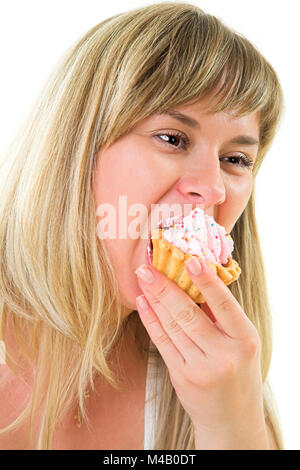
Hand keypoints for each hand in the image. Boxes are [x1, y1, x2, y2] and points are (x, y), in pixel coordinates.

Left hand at [135, 256, 268, 448]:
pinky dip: (151, 320)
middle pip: (188, 314)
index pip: (224, 305)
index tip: (191, 260)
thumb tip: (194, 280)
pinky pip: (163, 342)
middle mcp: (224, 355)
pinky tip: (144, 303)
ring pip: (173, 326)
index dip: (206, 282)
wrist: (232, 420)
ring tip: (143, 279)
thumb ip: (223, 317)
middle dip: (165, 287)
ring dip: (154, 299)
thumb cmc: (239, 373)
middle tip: (147, 267)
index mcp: (245, 340)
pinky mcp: (182, 377)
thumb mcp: (242, 344)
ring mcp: (201, 368)